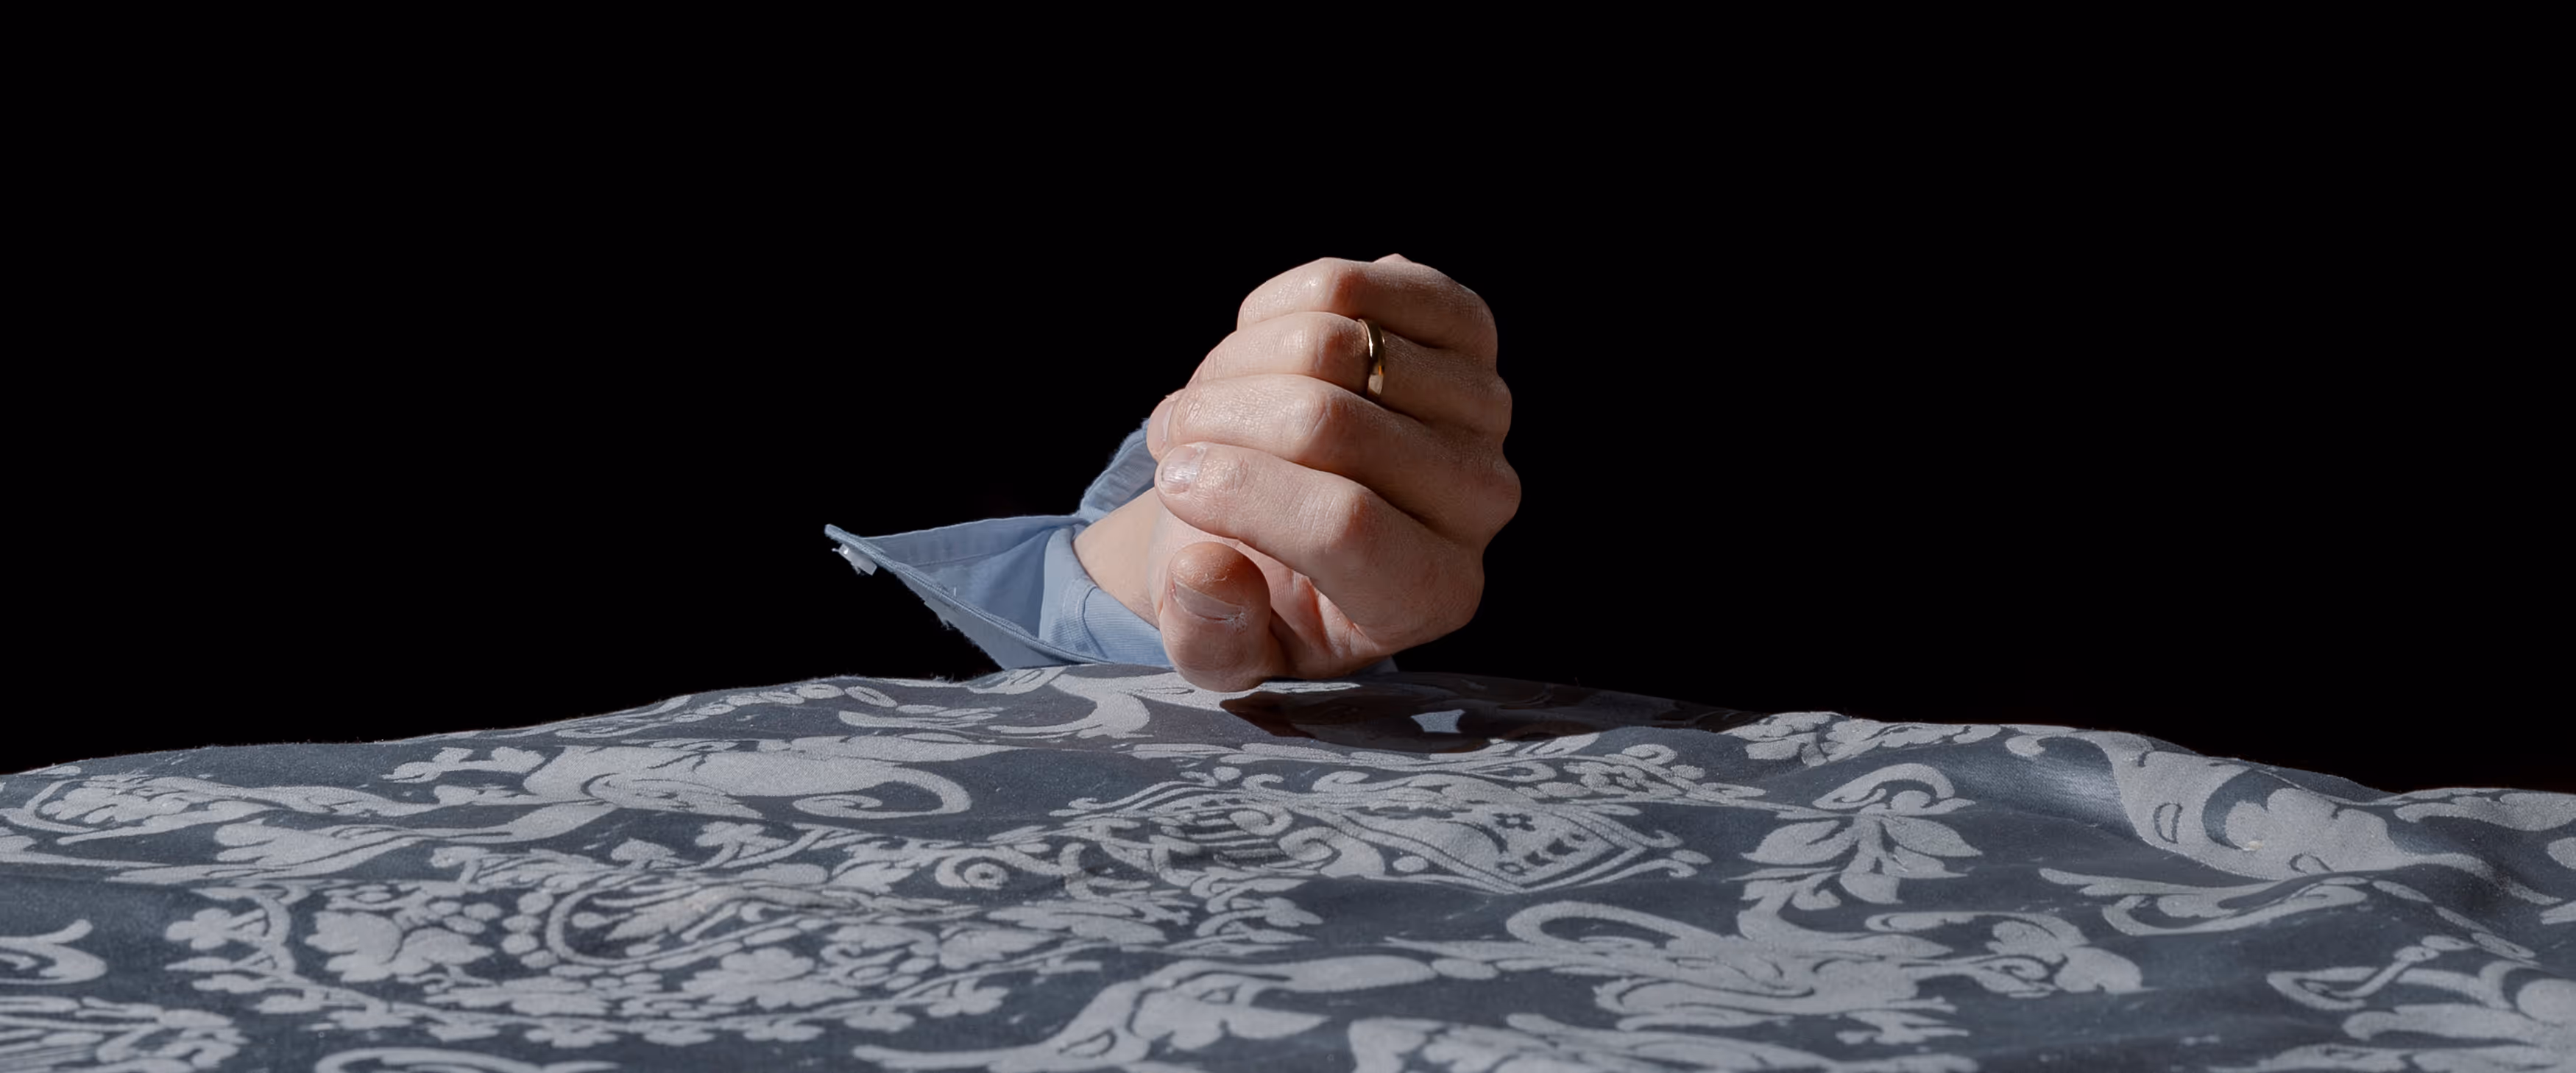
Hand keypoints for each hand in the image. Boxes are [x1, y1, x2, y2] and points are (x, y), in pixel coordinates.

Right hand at [1074, 255, 1516, 689]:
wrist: (1306, 517)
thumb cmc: (1257, 588)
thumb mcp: (1219, 645)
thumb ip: (1207, 634)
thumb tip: (1204, 569)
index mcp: (1429, 595)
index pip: (1343, 526)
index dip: (1236, 492)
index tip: (1172, 483)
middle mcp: (1481, 503)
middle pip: (1329, 422)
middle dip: (1215, 420)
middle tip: (1175, 442)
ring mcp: (1483, 408)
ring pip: (1333, 341)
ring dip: (1232, 365)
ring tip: (1211, 406)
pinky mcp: (1467, 329)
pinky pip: (1350, 284)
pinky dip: (1271, 309)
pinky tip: (1255, 354)